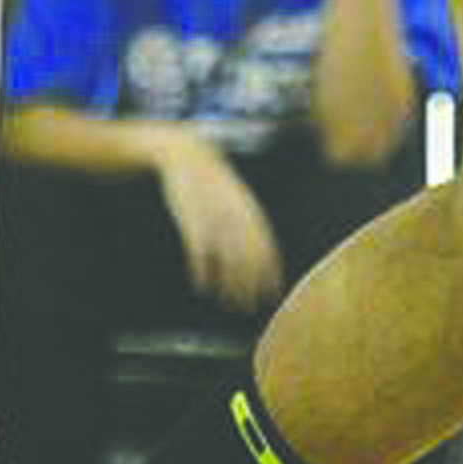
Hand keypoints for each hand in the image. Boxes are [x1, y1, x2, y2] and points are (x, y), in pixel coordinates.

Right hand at [153, 131, 285, 312]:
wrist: (190, 156)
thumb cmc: (215, 182)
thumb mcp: (238, 199)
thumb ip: (251, 223)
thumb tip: (263, 250)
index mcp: (251, 215)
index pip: (268, 252)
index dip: (270, 276)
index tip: (271, 295)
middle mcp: (237, 222)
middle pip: (249, 264)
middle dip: (250, 289)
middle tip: (246, 308)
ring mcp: (215, 223)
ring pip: (226, 264)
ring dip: (229, 287)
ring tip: (228, 302)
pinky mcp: (193, 223)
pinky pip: (200, 256)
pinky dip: (202, 274)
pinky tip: (201, 285)